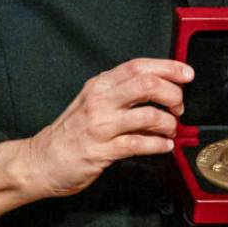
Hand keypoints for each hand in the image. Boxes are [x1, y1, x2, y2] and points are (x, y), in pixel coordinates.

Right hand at [19, 58, 191, 199]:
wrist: (41, 160)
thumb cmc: (71, 132)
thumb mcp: (94, 102)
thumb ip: (122, 95)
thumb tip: (161, 91)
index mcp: (100, 84)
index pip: (138, 66)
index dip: (168, 67)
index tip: (186, 73)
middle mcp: (100, 100)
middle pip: (147, 85)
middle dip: (173, 94)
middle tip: (179, 106)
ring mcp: (100, 126)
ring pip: (148, 115)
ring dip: (168, 123)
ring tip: (170, 129)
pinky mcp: (101, 151)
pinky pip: (139, 144)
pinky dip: (159, 145)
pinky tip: (165, 146)